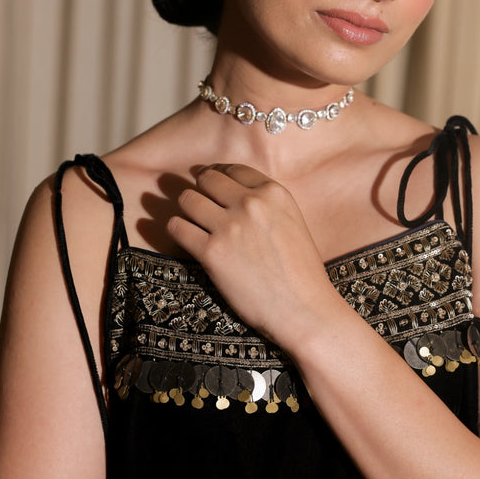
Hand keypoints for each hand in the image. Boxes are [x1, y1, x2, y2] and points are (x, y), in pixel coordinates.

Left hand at [167, 164, 342, 346]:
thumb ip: (266, 204)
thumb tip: (234, 196)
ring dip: (186, 210)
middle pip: (206, 179)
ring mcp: (230, 226)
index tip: (210, 185)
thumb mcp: (291, 222)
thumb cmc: (301, 272)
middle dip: (200, 190)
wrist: (303, 308)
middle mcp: (251, 203)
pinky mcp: (212, 252)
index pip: (232, 169)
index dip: (217, 175)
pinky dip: (176, 230)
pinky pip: (177, 228)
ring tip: (192, 223)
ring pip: (187, 200)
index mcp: (273, 192)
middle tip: (199, 204)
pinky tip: (185, 238)